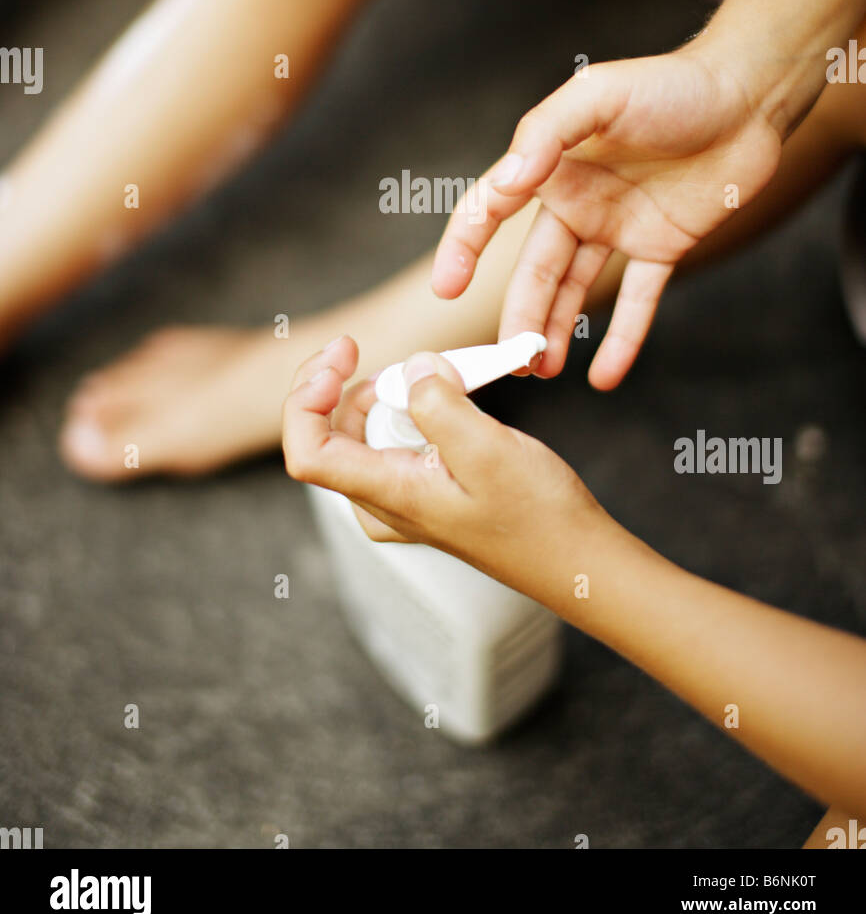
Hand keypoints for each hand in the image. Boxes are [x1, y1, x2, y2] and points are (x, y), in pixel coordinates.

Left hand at [282, 336, 602, 597]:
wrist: (575, 557)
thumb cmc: (539, 516)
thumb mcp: (489, 450)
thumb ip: (439, 404)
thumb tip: (413, 367)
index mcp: (389, 495)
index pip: (307, 451)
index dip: (306, 397)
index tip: (341, 357)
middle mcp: (383, 502)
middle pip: (330, 432)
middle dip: (352, 382)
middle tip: (404, 357)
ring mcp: (402, 499)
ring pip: (362, 433)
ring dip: (387, 391)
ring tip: (437, 374)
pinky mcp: (423, 491)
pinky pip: (394, 441)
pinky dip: (411, 408)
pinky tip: (448, 397)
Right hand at [432, 46, 782, 387]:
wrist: (749, 95)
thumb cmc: (670, 84)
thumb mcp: (597, 95)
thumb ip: (545, 133)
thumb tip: (506, 182)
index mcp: (551, 165)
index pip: (490, 210)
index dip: (462, 247)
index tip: (447, 288)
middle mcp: (578, 201)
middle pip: (535, 268)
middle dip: (519, 315)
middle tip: (510, 361)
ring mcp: (618, 226)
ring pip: (576, 290)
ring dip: (555, 331)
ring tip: (541, 370)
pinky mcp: (662, 246)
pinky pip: (638, 301)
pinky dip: (622, 340)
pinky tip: (604, 376)